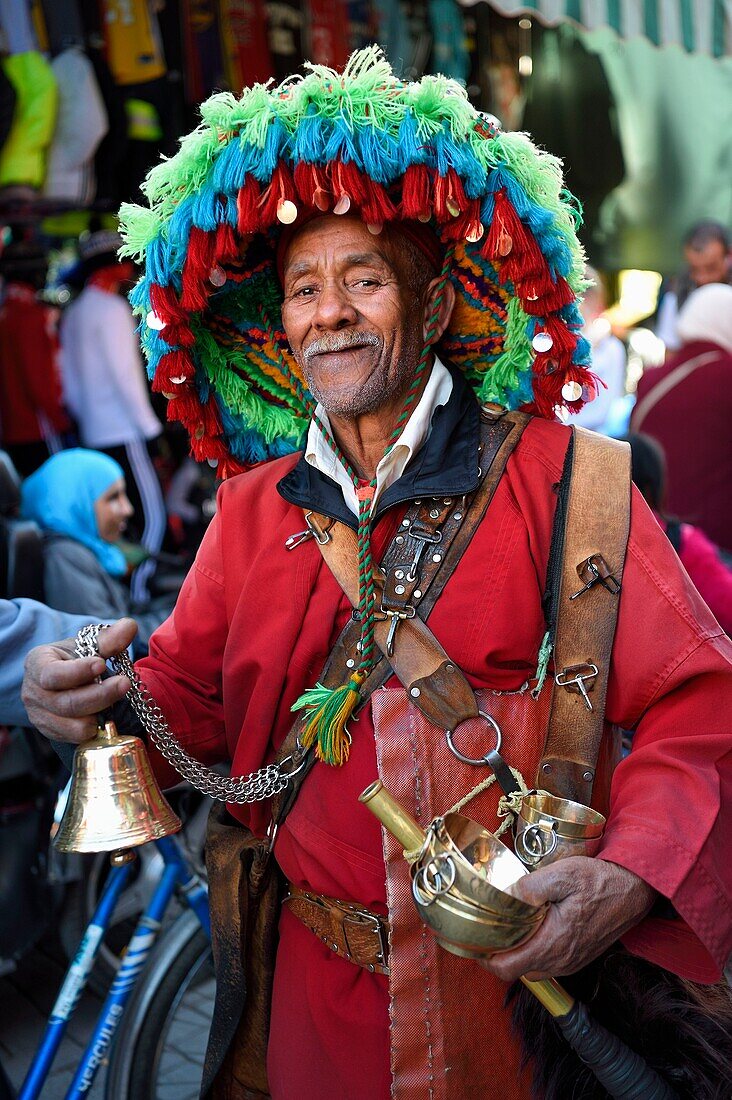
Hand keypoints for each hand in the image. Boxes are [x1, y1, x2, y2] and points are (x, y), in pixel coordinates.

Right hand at [22, 618, 137, 742]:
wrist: (66, 679)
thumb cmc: (76, 658)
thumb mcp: (88, 644)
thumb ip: (109, 638)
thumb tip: (130, 626)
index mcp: (38, 664)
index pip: (53, 674)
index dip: (78, 672)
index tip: (102, 664)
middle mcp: (33, 692)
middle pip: (66, 703)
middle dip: (99, 695)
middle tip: (124, 684)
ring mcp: (40, 716)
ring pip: (72, 724)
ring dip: (99, 715)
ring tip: (116, 702)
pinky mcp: (52, 733)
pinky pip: (75, 738)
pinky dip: (94, 730)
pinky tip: (106, 717)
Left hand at [478, 856, 656, 982]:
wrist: (634, 889)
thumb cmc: (600, 880)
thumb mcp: (563, 874)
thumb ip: (531, 887)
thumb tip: (505, 895)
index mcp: (553, 944)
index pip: (508, 969)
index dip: (486, 959)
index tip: (475, 940)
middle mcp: (562, 961)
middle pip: (517, 971)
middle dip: (498, 955)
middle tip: (487, 929)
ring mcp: (572, 962)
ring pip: (532, 968)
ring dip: (517, 954)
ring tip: (505, 928)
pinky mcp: (579, 956)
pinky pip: (548, 963)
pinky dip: (533, 952)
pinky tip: (531, 929)